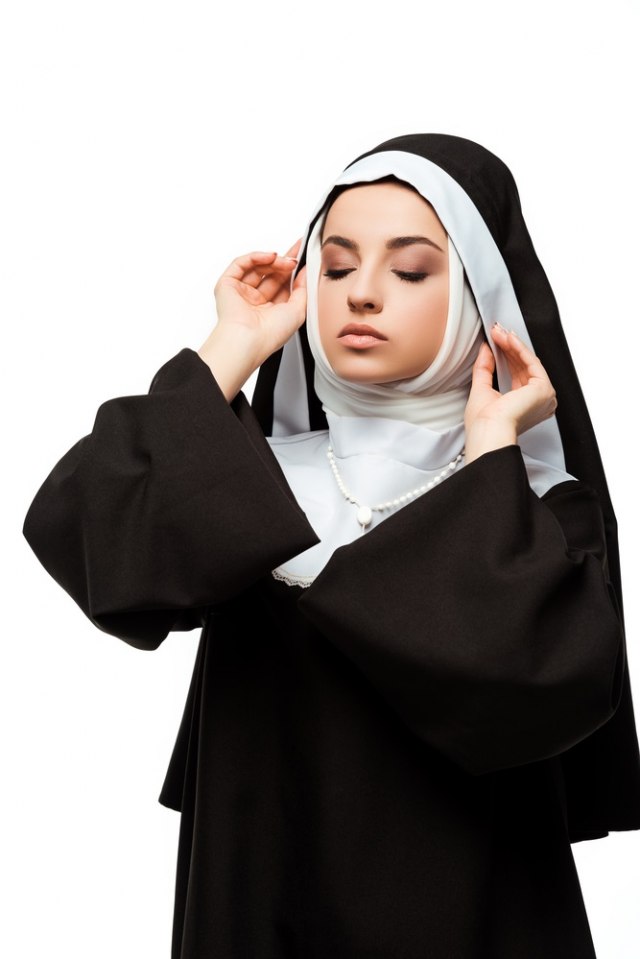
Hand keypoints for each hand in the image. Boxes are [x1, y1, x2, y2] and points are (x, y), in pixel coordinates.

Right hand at [212, 237, 307, 365]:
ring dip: (273, 261)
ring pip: (257, 267)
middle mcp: (256, 302)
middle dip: (284, 262)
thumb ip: (303, 290)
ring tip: (285, 261)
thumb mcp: (298, 311)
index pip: (283, 285)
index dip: (293, 271)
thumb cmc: (271, 334)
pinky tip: (270, 257)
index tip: (304, 257)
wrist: (248, 339)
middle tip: (295, 256)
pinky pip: (241, 264)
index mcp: (271, 311)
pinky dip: (256, 257)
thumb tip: (305, 272)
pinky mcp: (227, 285)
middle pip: (271, 274)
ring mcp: (241, 293)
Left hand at [463, 323, 557, 462]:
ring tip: (499, 333)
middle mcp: (536, 402)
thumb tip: (486, 349)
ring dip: (513, 345)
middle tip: (496, 332)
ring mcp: (543, 396)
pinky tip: (509, 339)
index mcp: (523, 406)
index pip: (516, 375)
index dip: (506, 356)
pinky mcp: (544, 389)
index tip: (494, 342)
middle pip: (523, 367)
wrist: (488, 432)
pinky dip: (520, 349)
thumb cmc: (483, 424)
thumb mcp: (481, 389)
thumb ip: (485, 368)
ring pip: (528, 363)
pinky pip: (533, 363)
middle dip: (509, 347)